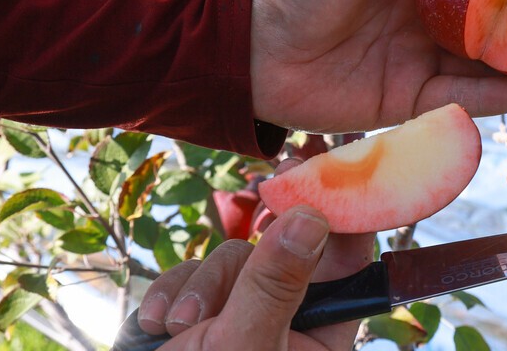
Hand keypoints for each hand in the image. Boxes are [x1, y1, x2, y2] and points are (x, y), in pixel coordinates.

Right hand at [136, 205, 372, 350]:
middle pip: (284, 248)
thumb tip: (311, 216)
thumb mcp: (246, 344)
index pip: (348, 260)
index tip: (321, 172)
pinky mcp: (200, 307)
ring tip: (182, 328)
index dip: (340, 211)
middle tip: (272, 182)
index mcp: (322, 334)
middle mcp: (288, 318)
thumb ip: (275, 283)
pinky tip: (158, 324)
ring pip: (234, 255)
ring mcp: (242, 310)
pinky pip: (193, 270)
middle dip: (253, 253)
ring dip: (203, 285)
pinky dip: (172, 291)